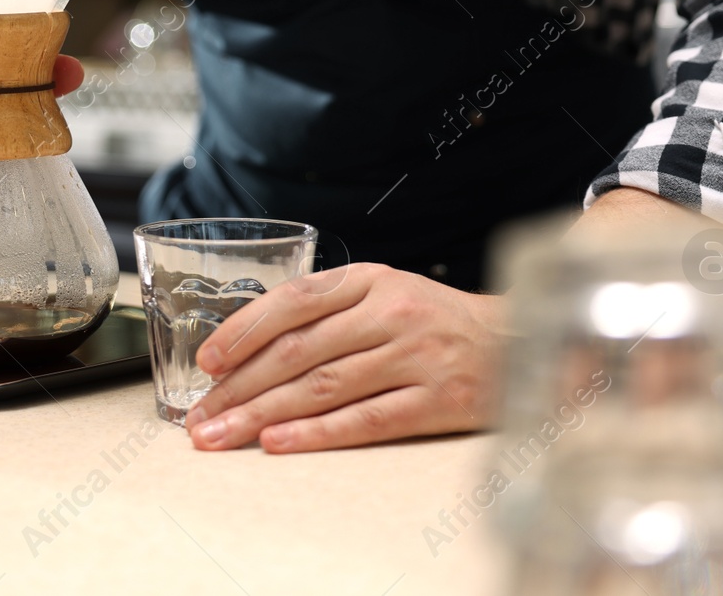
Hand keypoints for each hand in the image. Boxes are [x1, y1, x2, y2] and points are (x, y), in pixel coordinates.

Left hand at [185, 263, 504, 451]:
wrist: (520, 342)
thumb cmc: (435, 320)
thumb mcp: (385, 291)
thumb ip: (328, 308)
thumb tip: (248, 344)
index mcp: (369, 279)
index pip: (293, 300)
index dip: (244, 330)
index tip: (208, 362)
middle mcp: (389, 313)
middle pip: (298, 351)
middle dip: (240, 386)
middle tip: (201, 416)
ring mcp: (413, 357)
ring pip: (321, 387)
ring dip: (263, 415)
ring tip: (223, 435)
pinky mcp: (434, 401)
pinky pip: (363, 420)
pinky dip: (315, 433)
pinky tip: (276, 443)